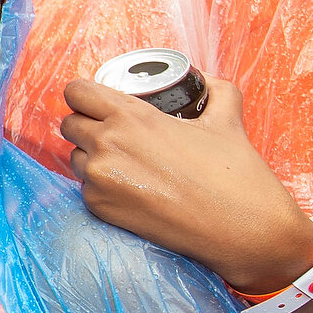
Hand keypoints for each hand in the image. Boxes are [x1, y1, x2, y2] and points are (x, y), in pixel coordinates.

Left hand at [60, 76, 312, 312]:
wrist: (243, 231)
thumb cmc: (236, 175)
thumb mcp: (228, 120)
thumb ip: (216, 92)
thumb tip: (208, 82)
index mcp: (130, 117)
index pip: (77, 92)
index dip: (85, 95)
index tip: (97, 102)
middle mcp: (106, 145)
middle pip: (70, 123)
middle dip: (87, 124)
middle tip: (111, 131)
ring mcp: (99, 180)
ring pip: (75, 156)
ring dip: (91, 155)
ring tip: (123, 161)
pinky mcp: (99, 209)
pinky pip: (85, 188)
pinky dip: (101, 186)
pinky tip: (129, 188)